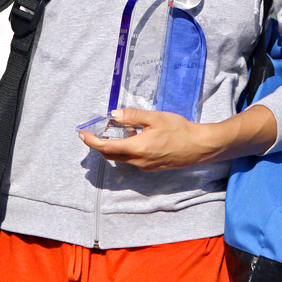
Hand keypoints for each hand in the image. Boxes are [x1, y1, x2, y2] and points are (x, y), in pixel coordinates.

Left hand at [79, 108, 221, 170]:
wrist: (199, 147)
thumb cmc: (178, 129)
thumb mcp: (155, 118)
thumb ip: (133, 116)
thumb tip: (114, 114)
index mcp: (137, 148)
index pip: (107, 147)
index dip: (92, 141)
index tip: (83, 134)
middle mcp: (139, 161)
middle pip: (111, 155)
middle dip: (99, 145)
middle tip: (92, 133)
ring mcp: (145, 166)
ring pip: (122, 158)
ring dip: (112, 147)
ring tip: (111, 132)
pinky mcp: (152, 167)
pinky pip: (132, 160)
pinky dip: (125, 150)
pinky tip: (131, 138)